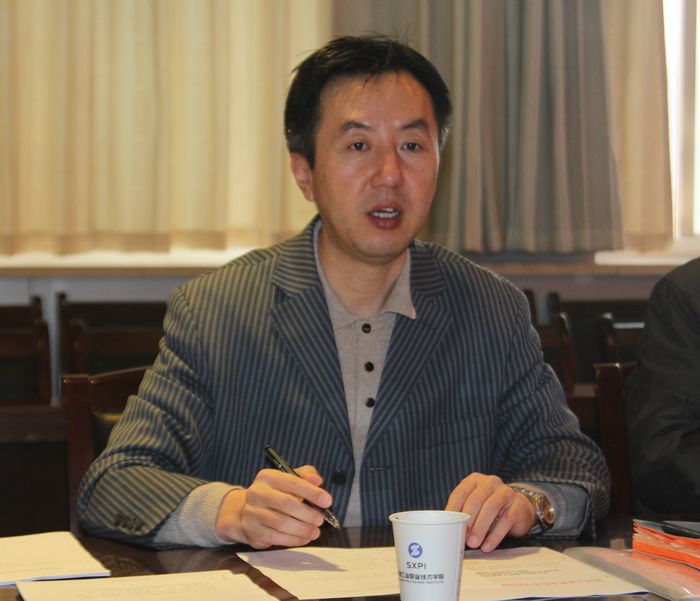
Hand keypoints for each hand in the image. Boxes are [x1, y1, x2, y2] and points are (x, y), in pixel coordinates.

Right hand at [215, 465, 333, 548]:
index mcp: (267, 477)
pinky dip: (293, 540)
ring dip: (302, 529)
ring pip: (281, 523)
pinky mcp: (252, 531)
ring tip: (315, 531)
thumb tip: (317, 480)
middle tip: (320, 520)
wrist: (246, 511)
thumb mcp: (287, 479)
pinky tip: (304, 538)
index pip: (292, 482)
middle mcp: (257, 493)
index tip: (327, 500)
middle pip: (286, 504)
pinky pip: (275, 538)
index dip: (312, 492)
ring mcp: (252, 512)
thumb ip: (304, 476)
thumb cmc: (274, 494)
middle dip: (307, 514)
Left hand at [445, 472, 534, 552]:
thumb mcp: (475, 505)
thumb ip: (463, 513)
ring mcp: (505, 493)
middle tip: (462, 537)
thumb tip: (448, 530)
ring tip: (473, 543)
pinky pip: (505, 520)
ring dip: (480, 528)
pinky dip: (495, 536)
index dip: (453, 509)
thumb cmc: (490, 508)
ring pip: (491, 508)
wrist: (520, 507)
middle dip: (468, 520)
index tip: (448, 525)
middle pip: (476, 500)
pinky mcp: (518, 506)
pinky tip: (487, 546)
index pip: (461, 492)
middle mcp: (490, 483)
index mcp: (475, 480)